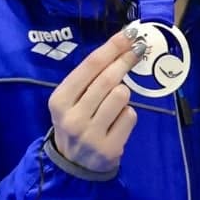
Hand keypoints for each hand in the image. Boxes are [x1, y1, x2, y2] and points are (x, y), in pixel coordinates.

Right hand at [47, 31, 142, 173]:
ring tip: (114, 105)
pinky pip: (130, 116)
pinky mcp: (109, 148)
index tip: (131, 34)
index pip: (90, 66)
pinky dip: (127, 114)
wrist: (73, 165)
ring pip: (122, 96)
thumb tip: (122, 46)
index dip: (113, 47)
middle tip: (140, 48)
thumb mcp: (71, 101)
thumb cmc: (76, 123)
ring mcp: (90, 134)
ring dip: (124, 94)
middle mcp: (72, 116)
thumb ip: (90, 79)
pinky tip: (116, 123)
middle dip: (126, 60)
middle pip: (108, 79)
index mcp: (59, 99)